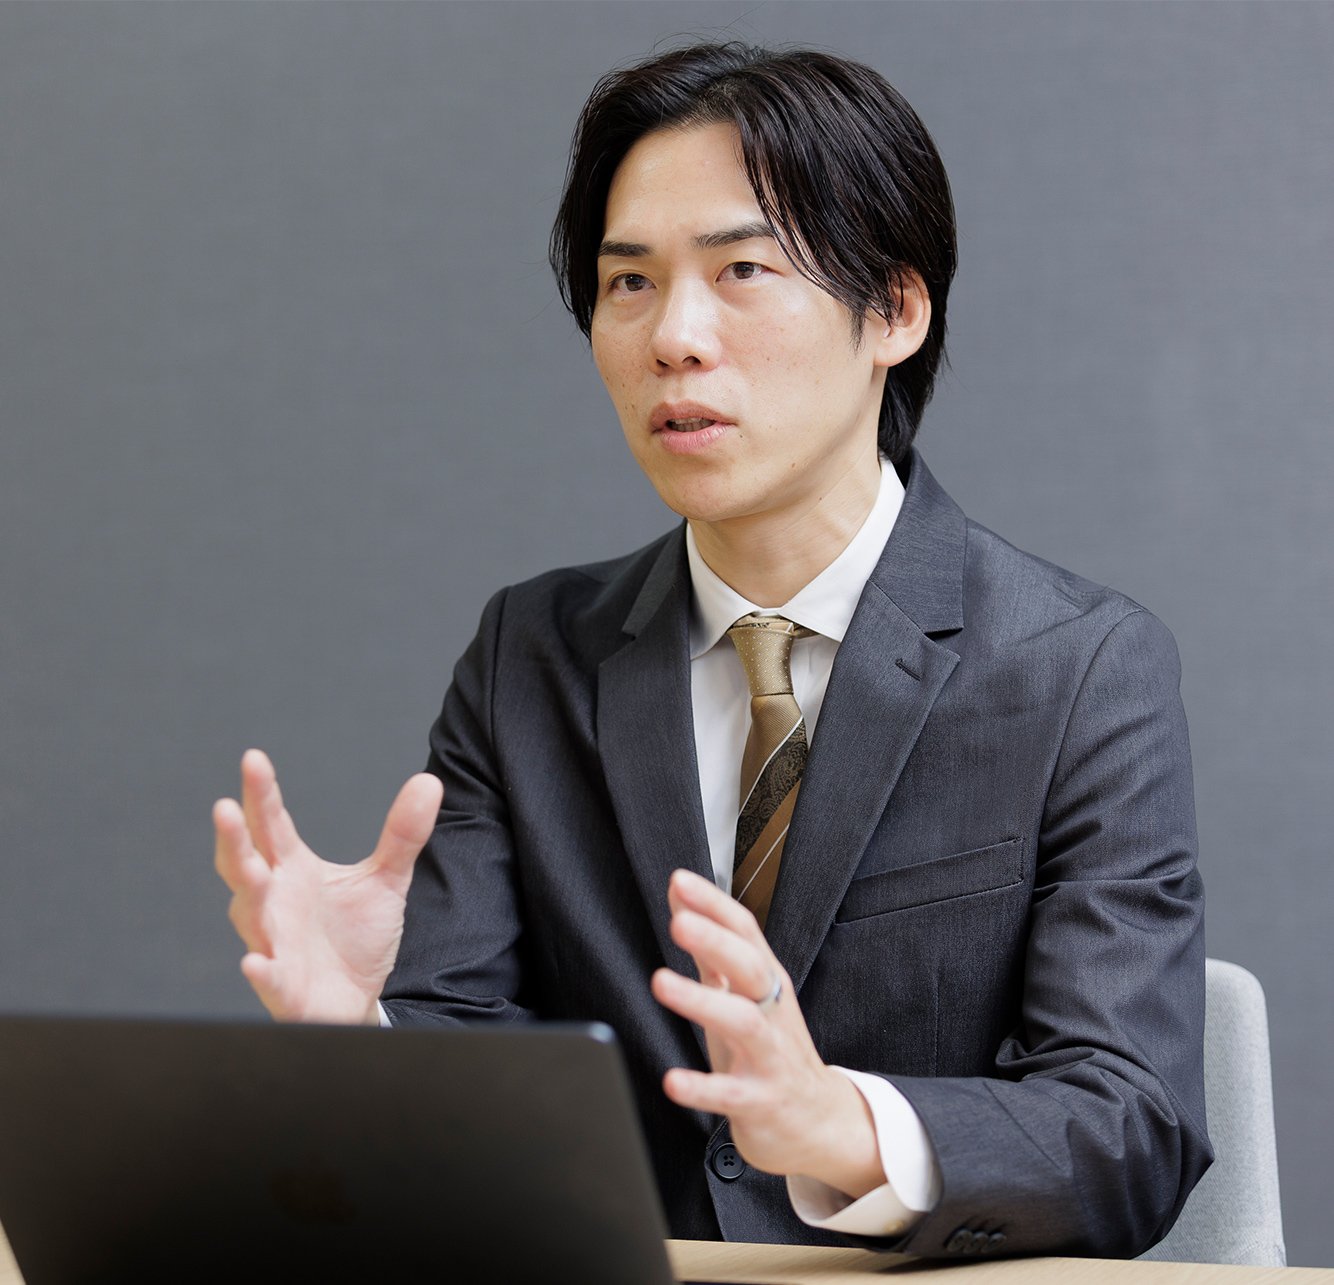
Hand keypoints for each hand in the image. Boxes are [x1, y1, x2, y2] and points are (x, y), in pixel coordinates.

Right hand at [213, 748, 442, 1023]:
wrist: (357, 999)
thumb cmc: (356, 938)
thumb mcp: (385, 879)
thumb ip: (402, 834)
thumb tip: (429, 782)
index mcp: (292, 870)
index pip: (271, 825)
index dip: (261, 794)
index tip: (253, 759)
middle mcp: (274, 902)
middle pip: (245, 864)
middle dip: (234, 838)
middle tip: (225, 807)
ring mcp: (274, 943)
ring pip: (250, 915)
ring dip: (247, 892)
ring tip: (250, 868)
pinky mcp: (284, 986)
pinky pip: (270, 976)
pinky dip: (263, 970)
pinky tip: (255, 962)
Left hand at [651, 869, 884, 1199]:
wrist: (819, 1121)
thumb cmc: (771, 1048)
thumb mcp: (744, 995)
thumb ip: (712, 949)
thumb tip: (682, 900)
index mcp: (766, 981)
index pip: (745, 931)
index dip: (713, 904)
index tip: (679, 881)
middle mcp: (772, 1012)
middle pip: (750, 966)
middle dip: (716, 941)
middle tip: (679, 923)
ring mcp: (770, 1055)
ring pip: (743, 1022)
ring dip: (702, 1001)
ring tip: (661, 983)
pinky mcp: (761, 1100)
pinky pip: (731, 1094)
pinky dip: (702, 1087)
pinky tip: (674, 1081)